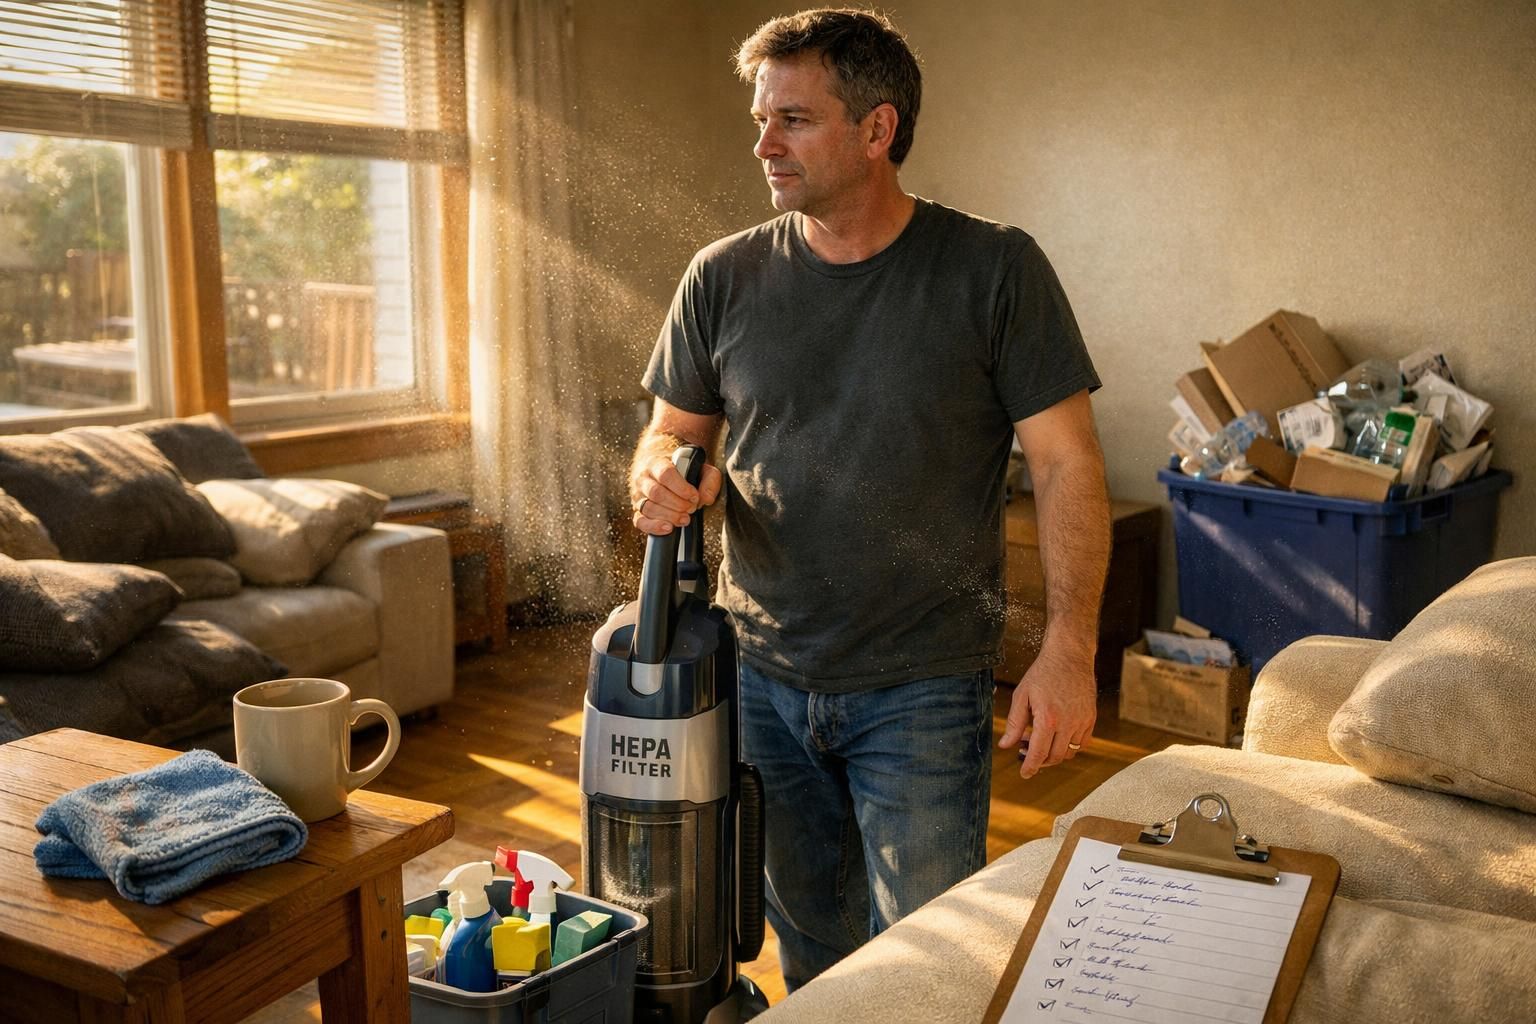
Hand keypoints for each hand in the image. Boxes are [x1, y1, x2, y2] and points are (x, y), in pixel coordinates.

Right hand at [630, 454, 721, 535]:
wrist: (664, 469)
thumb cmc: (683, 470)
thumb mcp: (701, 468)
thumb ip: (710, 480)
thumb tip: (706, 498)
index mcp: (656, 462)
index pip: (666, 474)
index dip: (682, 488)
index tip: (694, 497)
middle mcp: (643, 478)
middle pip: (657, 493)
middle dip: (678, 504)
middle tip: (691, 508)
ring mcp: (638, 495)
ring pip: (649, 508)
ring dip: (670, 516)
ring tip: (685, 519)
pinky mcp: (638, 511)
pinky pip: (640, 521)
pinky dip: (654, 527)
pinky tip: (668, 527)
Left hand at [998, 644, 1096, 778]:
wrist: (1069, 656)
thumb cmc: (1042, 673)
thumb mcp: (1021, 696)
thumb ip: (1014, 723)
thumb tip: (1005, 745)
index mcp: (1048, 719)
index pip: (1039, 754)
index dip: (1030, 767)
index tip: (1024, 774)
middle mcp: (1068, 723)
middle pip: (1054, 757)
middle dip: (1040, 761)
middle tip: (1026, 752)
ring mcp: (1082, 721)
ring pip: (1069, 752)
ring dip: (1054, 754)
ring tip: (1040, 741)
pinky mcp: (1091, 718)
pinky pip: (1082, 743)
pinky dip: (1069, 746)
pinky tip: (1057, 736)